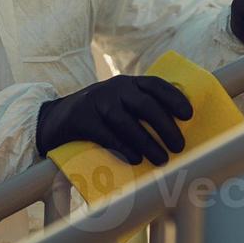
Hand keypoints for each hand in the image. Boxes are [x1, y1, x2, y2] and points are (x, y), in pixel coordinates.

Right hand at [36, 75, 193, 165]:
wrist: (54, 120)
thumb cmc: (98, 117)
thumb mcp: (118, 106)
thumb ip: (141, 113)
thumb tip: (175, 137)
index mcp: (127, 83)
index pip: (155, 85)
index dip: (174, 98)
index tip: (189, 115)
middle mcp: (114, 88)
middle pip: (145, 104)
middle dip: (165, 126)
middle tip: (179, 146)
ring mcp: (96, 102)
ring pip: (126, 121)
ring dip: (147, 141)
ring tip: (162, 159)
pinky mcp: (81, 119)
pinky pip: (106, 134)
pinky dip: (123, 147)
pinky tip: (135, 159)